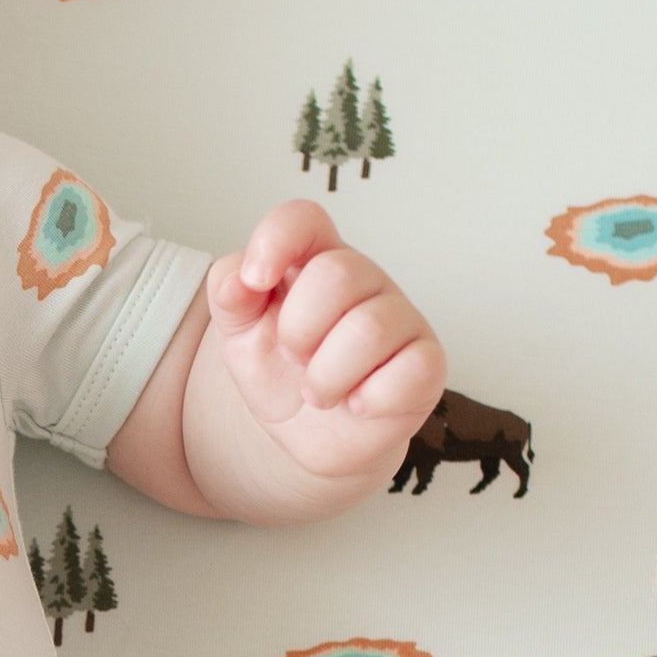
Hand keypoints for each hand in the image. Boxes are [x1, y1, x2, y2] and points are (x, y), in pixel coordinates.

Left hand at [199, 201, 444, 485]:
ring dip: (326, 377)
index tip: (256, 281)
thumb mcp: (241, 334)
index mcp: (316, 261)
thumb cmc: (281, 375)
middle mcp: (365, 280)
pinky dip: (369, 399)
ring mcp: (402, 319)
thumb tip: (239, 277)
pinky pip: (410, 371)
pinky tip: (358, 405)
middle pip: (337, 273)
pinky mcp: (427, 364)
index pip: (304, 219)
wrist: (307, 438)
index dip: (276, 240)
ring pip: (370, 328)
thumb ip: (229, 294)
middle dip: (298, 331)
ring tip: (320, 392)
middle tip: (295, 359)